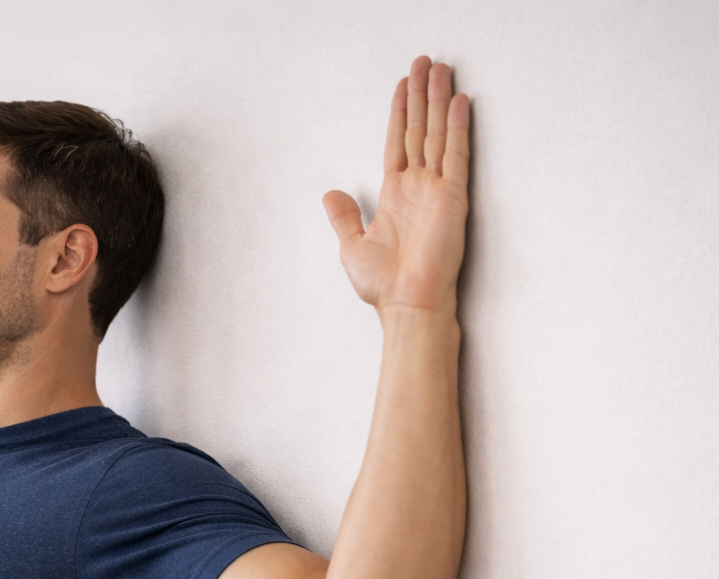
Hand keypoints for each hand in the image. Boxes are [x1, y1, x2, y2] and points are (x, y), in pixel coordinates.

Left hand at [323, 57, 469, 316]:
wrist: (406, 303)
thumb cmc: (383, 284)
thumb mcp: (351, 245)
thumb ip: (344, 216)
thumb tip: (330, 194)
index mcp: (395, 194)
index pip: (398, 142)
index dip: (400, 112)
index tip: (404, 85)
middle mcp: (418, 186)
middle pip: (419, 129)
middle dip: (422, 95)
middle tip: (426, 62)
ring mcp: (437, 188)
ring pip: (437, 133)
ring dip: (439, 100)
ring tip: (441, 68)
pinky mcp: (453, 197)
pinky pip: (456, 154)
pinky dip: (457, 127)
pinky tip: (460, 102)